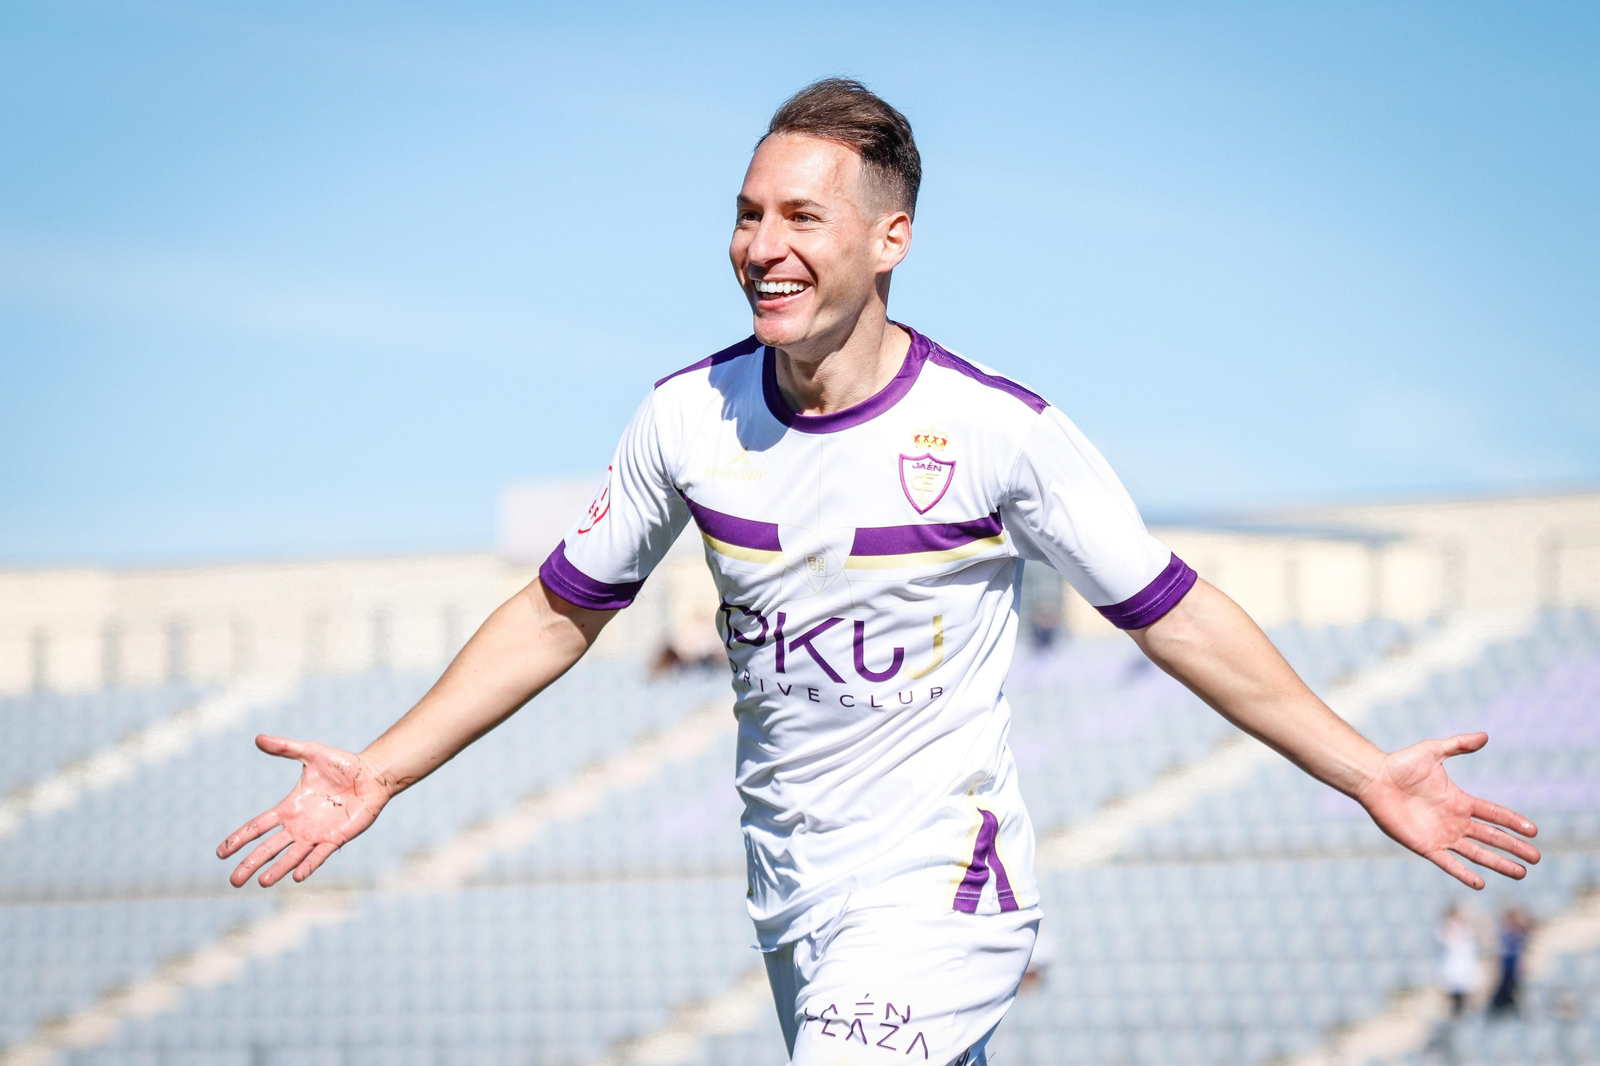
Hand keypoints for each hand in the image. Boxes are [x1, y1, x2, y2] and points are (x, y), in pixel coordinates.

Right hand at [217, 735, 391, 886]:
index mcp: (289, 807)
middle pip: (269, 848)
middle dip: (251, 864)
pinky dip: (309, 865)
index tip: (220, 853)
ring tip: (262, 882)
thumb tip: (258, 738)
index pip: (258, 826)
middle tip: (234, 881)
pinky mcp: (336, 838)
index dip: (239, 839)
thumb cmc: (343, 765)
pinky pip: (320, 855)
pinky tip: (297, 876)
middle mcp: (299, 825)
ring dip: (277, 869)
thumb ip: (286, 747)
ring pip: (291, 857)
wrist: (372, 775)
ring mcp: (316, 834)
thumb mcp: (311, 753)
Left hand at [1357, 732, 1539, 888]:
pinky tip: (1480, 883)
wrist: (1373, 779)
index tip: (1533, 830)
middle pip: (1492, 837)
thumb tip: (1485, 735)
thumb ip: (1458, 745)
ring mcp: (1441, 835)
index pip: (1494, 814)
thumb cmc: (1400, 764)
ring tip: (1521, 873)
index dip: (1513, 822)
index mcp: (1459, 801)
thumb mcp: (1433, 751)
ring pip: (1476, 853)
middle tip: (1536, 858)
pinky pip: (1448, 863)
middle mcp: (1454, 821)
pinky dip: (1463, 873)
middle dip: (1514, 847)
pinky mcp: (1424, 846)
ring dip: (1498, 863)